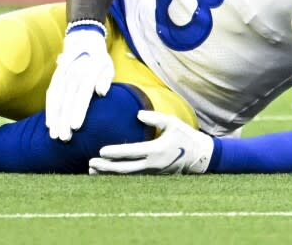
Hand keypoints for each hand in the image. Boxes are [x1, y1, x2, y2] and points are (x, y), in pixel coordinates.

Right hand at [45, 26, 114, 141]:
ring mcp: (62, 76)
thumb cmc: (100, 59)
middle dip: (64, 120)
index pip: (82, 94)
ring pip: (56, 100)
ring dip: (55, 118)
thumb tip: (101, 92)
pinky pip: (50, 95)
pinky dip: (49, 110)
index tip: (76, 126)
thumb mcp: (108, 66)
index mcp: (88, 72)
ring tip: (55, 135)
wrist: (83, 40)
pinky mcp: (55, 78)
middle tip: (64, 138)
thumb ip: (105, 79)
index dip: (78, 111)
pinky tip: (49, 124)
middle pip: (67, 101)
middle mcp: (73, 74)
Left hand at [88, 110, 213, 174]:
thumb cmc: (186, 136)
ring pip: (126, 175)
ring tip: (92, 170)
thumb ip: (155, 118)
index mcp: (156, 150)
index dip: (115, 152)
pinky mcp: (153, 175)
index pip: (131, 152)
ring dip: (109, 173)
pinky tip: (106, 173)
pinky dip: (118, 175)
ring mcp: (152, 172)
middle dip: (106, 167)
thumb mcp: (173, 122)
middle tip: (91, 163)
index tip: (101, 151)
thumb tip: (138, 114)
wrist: (200, 157)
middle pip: (125, 168)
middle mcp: (152, 164)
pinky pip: (132, 176)